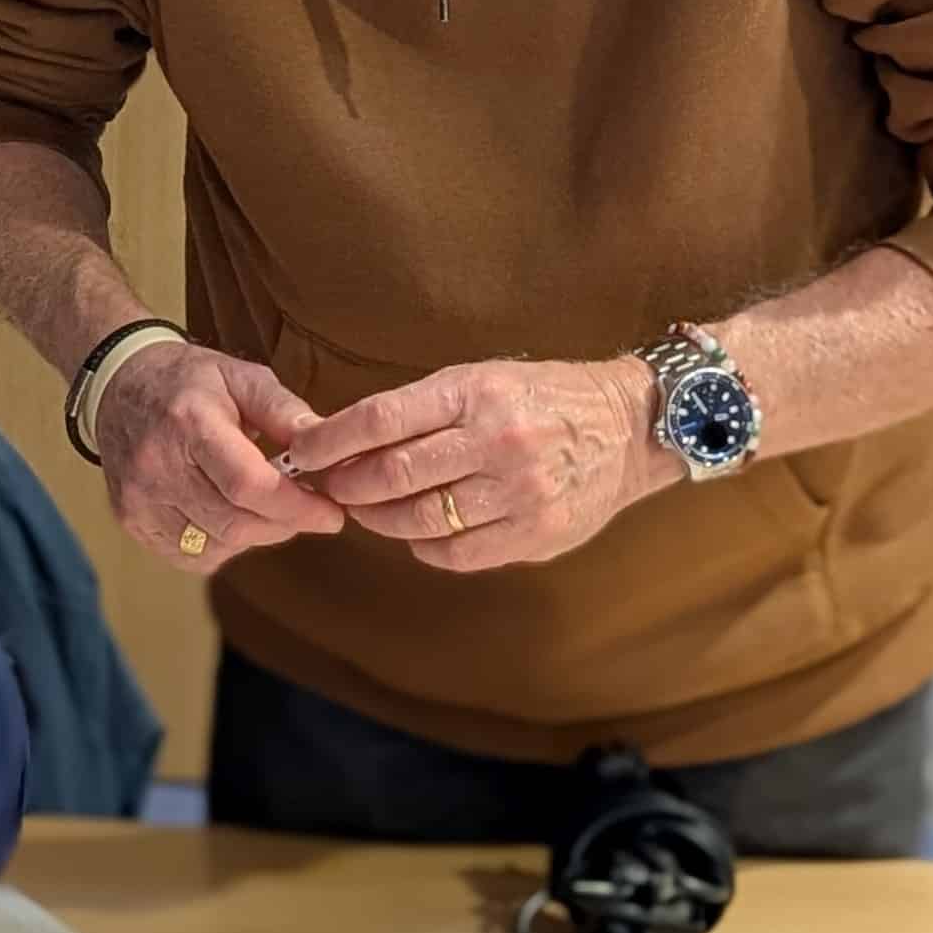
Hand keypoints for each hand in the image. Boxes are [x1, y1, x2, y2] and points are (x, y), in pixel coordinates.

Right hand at [94, 341, 347, 571]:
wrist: (119, 386)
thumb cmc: (189, 382)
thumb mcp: (242, 377)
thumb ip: (285, 411)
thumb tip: (327, 445)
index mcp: (189, 423)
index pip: (249, 485)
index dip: (297, 508)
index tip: (331, 514)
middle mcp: (157, 467)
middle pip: (235, 524)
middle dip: (283, 523)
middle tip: (306, 508)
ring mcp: (140, 500)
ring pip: (216, 546)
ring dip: (255, 535)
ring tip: (263, 504)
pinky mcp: (132, 522)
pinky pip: (191, 556)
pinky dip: (222, 545)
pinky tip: (227, 515)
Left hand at [283, 356, 660, 570]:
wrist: (629, 427)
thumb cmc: (542, 397)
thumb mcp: (483, 379)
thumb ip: (422, 410)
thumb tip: (347, 444)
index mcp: (475, 392)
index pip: (382, 419)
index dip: (332, 441)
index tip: (304, 453)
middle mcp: (496, 441)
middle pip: (393, 475)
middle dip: (348, 486)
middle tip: (330, 487)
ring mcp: (519, 492)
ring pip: (419, 519)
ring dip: (379, 519)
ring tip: (368, 510)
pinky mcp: (536, 534)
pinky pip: (455, 552)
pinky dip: (423, 545)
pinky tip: (418, 531)